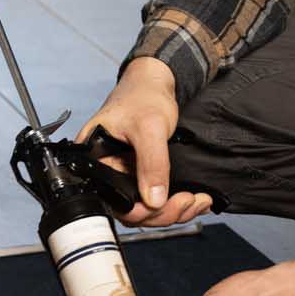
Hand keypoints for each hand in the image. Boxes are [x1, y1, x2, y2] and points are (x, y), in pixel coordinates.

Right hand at [74, 57, 211, 226]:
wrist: (154, 83)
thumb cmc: (143, 97)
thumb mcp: (149, 127)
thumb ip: (151, 163)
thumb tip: (153, 200)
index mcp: (95, 162)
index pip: (112, 202)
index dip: (140, 211)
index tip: (165, 205)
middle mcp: (107, 172)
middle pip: (131, 211)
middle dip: (163, 212)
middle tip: (190, 201)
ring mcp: (125, 175)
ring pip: (147, 209)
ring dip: (175, 211)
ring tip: (199, 201)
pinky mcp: (141, 175)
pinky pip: (156, 199)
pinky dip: (178, 203)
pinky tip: (197, 199)